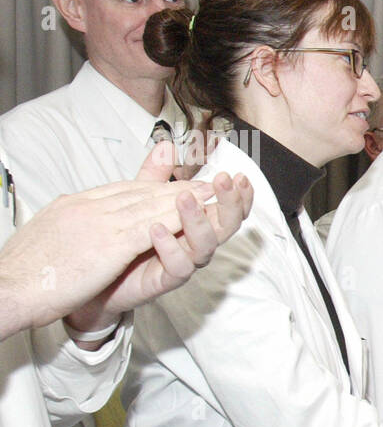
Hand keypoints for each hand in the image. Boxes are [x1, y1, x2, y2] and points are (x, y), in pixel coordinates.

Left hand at [62, 144, 253, 338]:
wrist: (99, 277)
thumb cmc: (127, 239)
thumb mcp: (141, 201)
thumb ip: (156, 176)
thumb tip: (166, 146)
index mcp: (197, 224)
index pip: (227, 209)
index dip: (238, 195)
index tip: (237, 175)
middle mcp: (196, 244)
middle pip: (227, 226)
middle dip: (228, 202)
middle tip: (221, 181)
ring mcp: (183, 262)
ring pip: (206, 246)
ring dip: (198, 220)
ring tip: (184, 199)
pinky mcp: (165, 280)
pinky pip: (178, 267)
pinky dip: (170, 247)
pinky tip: (157, 228)